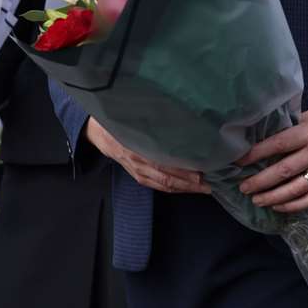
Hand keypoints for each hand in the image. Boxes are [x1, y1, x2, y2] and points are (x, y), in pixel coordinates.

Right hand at [86, 118, 207, 195]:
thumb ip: (153, 123)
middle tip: (209, 182)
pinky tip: (187, 188)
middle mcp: (137, 161)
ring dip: (185, 188)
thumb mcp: (134, 118)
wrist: (98, 133)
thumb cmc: (120, 122)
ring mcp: (137, 171)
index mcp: (136, 146)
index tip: (201, 168)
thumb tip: (181, 120)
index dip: (182, 169)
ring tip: (203, 187)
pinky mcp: (138, 176)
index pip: (163, 162)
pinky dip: (174, 188)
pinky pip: (158, 186)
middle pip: (166, 177)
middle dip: (189, 182)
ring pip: (164, 184)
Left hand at [236, 92, 307, 212]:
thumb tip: (252, 139)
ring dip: (275, 197)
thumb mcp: (301, 116)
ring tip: (257, 200)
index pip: (278, 145)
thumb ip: (282, 128)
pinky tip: (278, 206)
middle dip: (261, 181)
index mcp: (307, 133)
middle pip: (285, 171)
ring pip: (298, 189)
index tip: (238, 162)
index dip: (257, 154)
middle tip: (244, 187)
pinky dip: (294, 206)